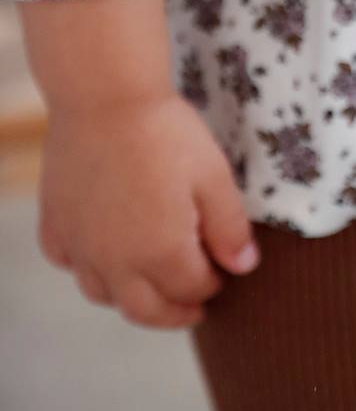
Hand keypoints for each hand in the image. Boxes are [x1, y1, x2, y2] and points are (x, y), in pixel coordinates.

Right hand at [37, 92, 260, 330]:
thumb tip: (244, 267)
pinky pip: (69, 262)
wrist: (105, 97)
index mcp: (160, 253)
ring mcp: (80, 245)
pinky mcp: (56, 223)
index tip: (225, 272)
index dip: (213, 283)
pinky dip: (88, 268)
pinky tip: (102, 255)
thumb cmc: (166, 132)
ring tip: (152, 287)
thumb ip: (229, 227)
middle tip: (195, 310)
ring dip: (131, 298)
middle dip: (175, 313)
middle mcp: (115, 262)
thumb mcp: (213, 176)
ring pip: (103, 294)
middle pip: (146, 310)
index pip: (191, 288)